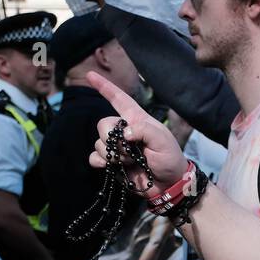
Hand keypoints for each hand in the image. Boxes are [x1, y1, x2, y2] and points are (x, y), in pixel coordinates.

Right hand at [88, 71, 187, 186]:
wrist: (168, 184)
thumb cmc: (169, 158)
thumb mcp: (163, 140)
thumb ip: (144, 130)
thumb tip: (123, 133)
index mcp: (136, 119)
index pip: (119, 98)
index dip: (105, 86)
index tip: (90, 75)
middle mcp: (124, 131)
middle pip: (103, 124)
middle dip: (110, 137)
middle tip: (127, 150)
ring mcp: (117, 147)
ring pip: (98, 143)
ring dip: (112, 154)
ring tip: (130, 162)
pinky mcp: (112, 163)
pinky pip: (94, 157)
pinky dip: (100, 162)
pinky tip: (111, 166)